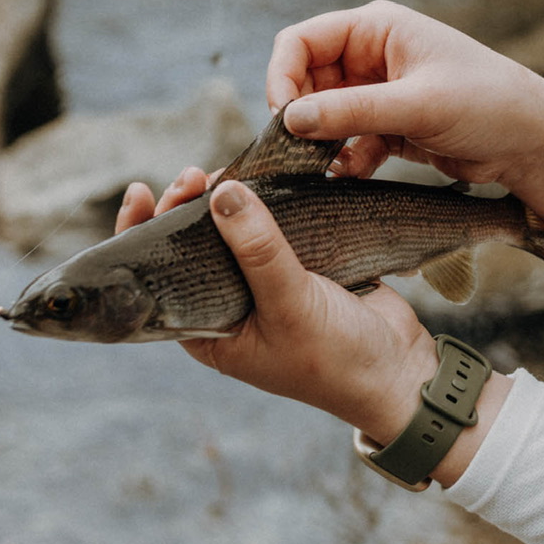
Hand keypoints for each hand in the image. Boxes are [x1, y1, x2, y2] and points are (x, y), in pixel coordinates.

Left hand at [117, 169, 505, 471]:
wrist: (401, 373)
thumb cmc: (336, 361)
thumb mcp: (291, 307)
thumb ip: (259, 251)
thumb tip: (222, 192)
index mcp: (210, 329)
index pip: (158, 279)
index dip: (142, 235)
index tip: (143, 191)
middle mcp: (232, 305)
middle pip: (194, 245)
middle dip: (189, 206)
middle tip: (197, 175)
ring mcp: (267, 284)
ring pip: (236, 231)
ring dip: (230, 198)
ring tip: (231, 169)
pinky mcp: (303, 265)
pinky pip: (278, 226)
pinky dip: (272, 199)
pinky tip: (271, 175)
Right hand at [266, 1, 543, 248]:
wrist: (540, 145)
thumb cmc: (490, 106)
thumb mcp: (418, 105)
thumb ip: (351, 112)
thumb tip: (289, 120)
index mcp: (379, 28)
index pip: (302, 41)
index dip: (281, 76)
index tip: (282, 120)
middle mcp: (375, 56)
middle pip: (307, 80)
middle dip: (297, 115)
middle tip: (291, 155)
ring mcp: (384, 94)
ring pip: (326, 115)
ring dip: (317, 141)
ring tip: (311, 171)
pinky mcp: (396, 128)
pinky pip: (351, 141)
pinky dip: (344, 159)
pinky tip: (344, 179)